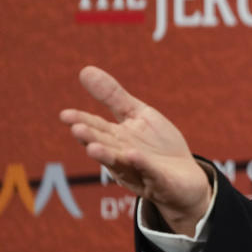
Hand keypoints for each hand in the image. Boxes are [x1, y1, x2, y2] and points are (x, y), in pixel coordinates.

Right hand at [61, 66, 211, 234]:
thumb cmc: (158, 146)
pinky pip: (150, 172)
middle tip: (76, 128)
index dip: (82, 122)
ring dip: (106, 156)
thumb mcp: (138, 115)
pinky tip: (132, 155)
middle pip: (105, 146)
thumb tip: (84, 70)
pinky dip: (141, 164)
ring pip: (120, 163)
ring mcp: (139, 171)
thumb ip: (113, 96)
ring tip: (92, 147)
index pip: (97, 128)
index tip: (65, 115)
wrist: (186, 179)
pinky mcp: (160, 182)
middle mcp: (122, 157)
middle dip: (91, 138)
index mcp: (117, 139)